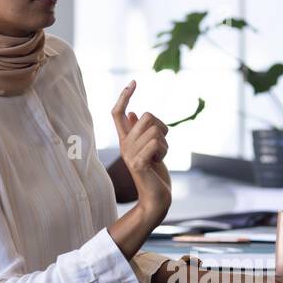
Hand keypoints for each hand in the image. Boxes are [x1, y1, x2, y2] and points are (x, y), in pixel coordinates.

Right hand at [111, 81, 170, 233]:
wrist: (155, 200)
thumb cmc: (154, 175)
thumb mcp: (150, 150)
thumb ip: (140, 133)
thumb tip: (134, 113)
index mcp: (126, 140)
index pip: (117, 113)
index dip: (124, 96)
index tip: (133, 82)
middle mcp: (124, 145)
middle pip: (146, 116)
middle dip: (161, 128)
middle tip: (160, 148)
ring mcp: (129, 154)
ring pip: (154, 131)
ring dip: (165, 144)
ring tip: (160, 158)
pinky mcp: (137, 164)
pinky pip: (155, 144)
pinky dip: (164, 151)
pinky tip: (159, 163)